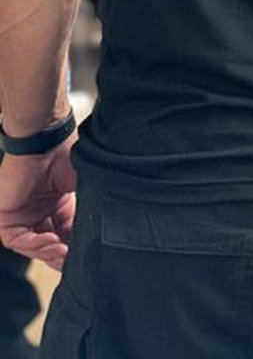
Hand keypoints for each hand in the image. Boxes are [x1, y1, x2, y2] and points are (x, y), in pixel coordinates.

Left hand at [0, 136, 77, 271]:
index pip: (63, 235)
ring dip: (46, 252)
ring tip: (62, 252)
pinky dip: (33, 244)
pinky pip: (16, 239)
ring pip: (31, 245)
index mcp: (54, 205)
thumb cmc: (67, 157)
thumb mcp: (79, 192)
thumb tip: (94, 237)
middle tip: (72, 260)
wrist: (47, 142)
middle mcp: (36, 211)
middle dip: (58, 255)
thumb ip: (80, 216)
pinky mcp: (5, 215)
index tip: (85, 255)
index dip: (72, 247)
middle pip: (46, 243)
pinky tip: (50, 241)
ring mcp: (19, 214)